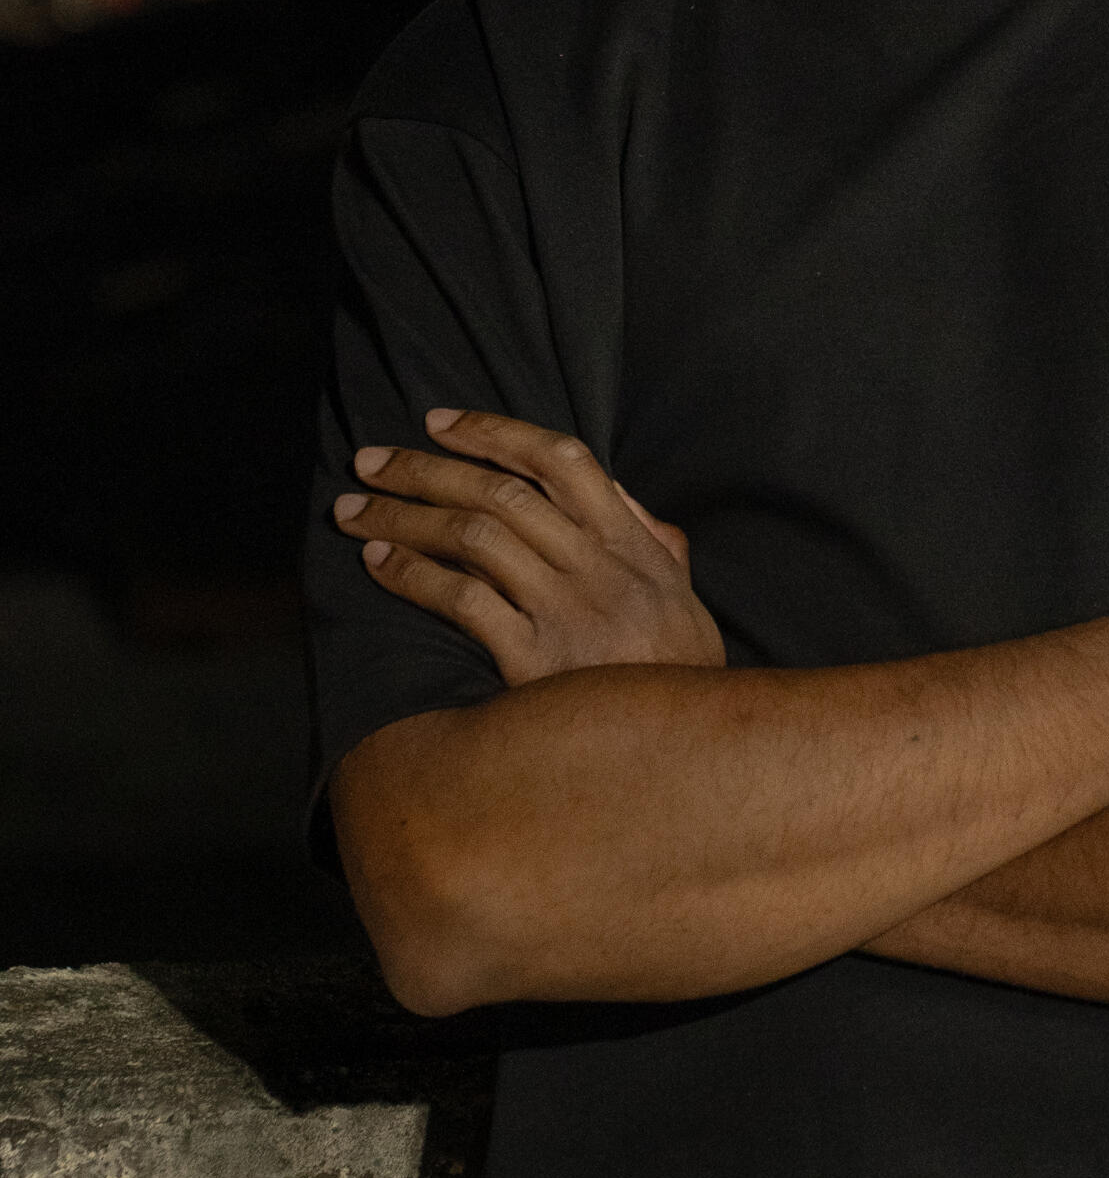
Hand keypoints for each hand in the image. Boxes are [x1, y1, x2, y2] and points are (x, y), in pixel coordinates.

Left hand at [332, 408, 726, 685]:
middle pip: (501, 492)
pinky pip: (464, 602)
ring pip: (474, 537)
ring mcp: (567, 612)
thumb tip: (616, 493)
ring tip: (354, 511)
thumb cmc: (676, 673)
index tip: (437, 421)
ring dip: (404, 517)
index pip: (561, 459)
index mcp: (632, 542)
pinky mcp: (535, 663)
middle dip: (425, 468)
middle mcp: (599, 567)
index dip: (494, 431)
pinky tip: (379, 565)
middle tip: (369, 459)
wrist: (684, 755)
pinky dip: (414, 576)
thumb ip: (651, 539)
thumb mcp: (680, 594)